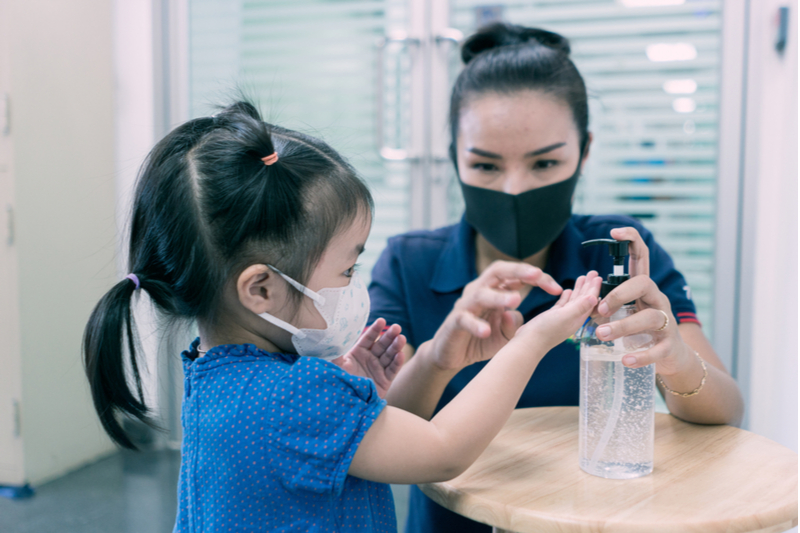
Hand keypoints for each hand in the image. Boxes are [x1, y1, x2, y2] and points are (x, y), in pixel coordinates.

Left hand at [333, 318, 405, 397]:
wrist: (345, 403)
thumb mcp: (336, 366)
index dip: (375, 330)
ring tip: (401, 338)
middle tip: (396, 327)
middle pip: (381, 344)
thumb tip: (332, 337)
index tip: (382, 320)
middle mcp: (369, 359)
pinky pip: (392, 369)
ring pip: (389, 355)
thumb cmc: (339, 382)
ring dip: (396, 346)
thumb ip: (336, 353)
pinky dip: (397, 362)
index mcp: (357, 353)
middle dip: (389, 336)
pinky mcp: (385, 380)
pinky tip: (401, 354)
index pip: (368, 338)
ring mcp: (378, 369)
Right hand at [426, 261, 562, 370]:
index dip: (537, 277)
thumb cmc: (480, 339)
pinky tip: (487, 331)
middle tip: (538, 275)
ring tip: (516, 300)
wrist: (451, 355)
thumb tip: (517, 313)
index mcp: (494, 291)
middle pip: (497, 271)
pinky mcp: (454, 323)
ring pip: (480, 293)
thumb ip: (515, 323)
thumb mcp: (506, 333)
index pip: (516, 276)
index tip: (557, 288)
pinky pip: (463, 319)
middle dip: (519, 271)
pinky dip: (476, 325)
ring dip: (499, 296)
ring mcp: (465, 306)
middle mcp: (479, 292)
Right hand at [514, 272, 601, 349]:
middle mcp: (572, 317)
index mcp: (578, 317)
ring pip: (574, 300)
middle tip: (593, 272)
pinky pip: (563, 304)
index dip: (594, 288)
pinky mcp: (553, 317)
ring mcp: (563, 317)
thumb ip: (579, 307)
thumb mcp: (564, 317)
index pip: (589, 300)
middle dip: (588, 286)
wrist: (528, 343)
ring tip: (582, 277)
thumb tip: (594, 297)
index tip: (597, 276)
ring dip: (579, 289)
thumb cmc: (546, 332)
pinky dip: (567, 296)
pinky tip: (567, 290)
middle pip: (584, 298)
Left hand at [594, 227, 694, 375]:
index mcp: (644, 289)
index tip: (614, 233)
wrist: (672, 356)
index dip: (631, 240)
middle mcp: (657, 300)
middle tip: (600, 308)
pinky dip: (641, 355)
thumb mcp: (624, 313)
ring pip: (649, 317)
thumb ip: (606, 306)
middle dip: (620, 294)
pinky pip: (657, 349)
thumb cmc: (641, 330)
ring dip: (623, 325)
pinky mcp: (669, 345)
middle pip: (644, 284)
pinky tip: (625, 360)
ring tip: (602, 335)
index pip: (641, 258)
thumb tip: (584, 303)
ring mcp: (666, 322)